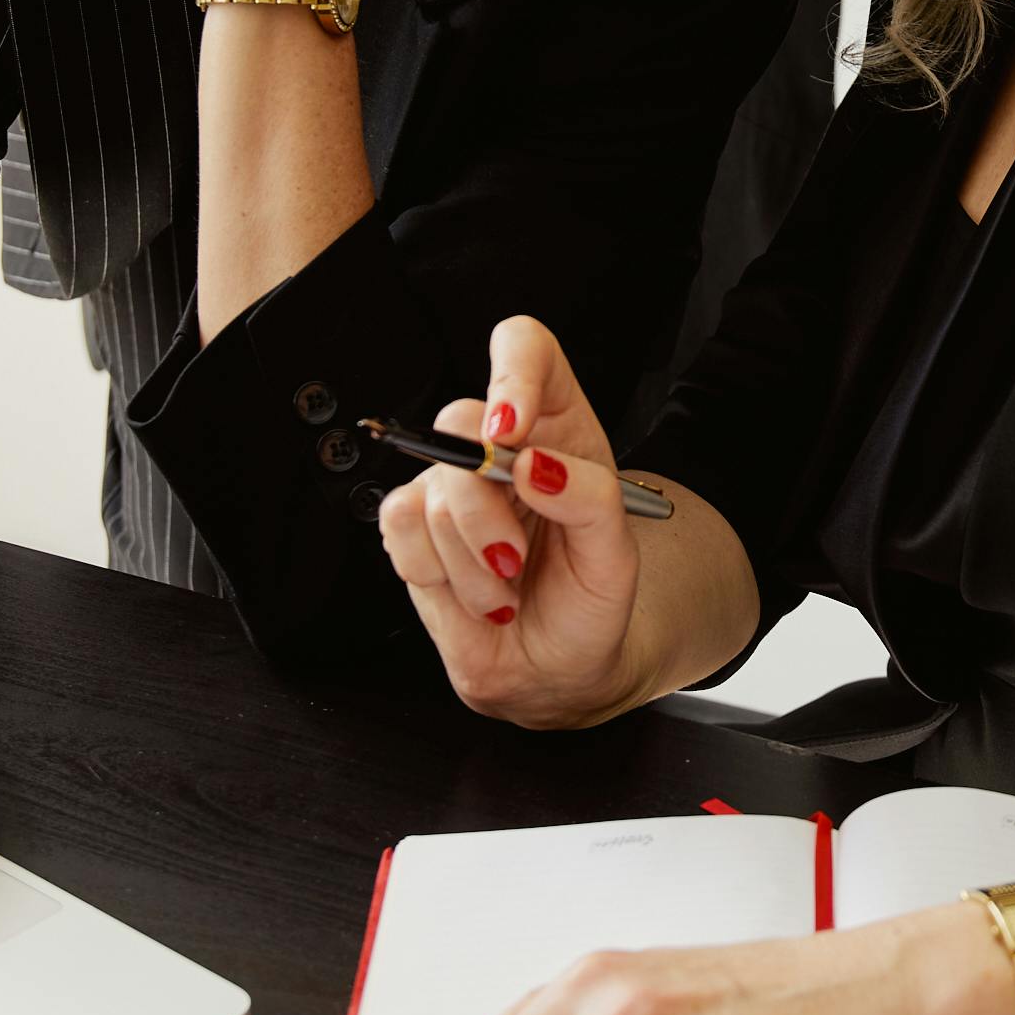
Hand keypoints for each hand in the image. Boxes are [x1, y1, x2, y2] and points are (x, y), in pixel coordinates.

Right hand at [377, 315, 646, 726]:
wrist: (557, 664)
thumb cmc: (590, 599)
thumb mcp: (616, 556)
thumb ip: (592, 500)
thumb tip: (534, 464)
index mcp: (558, 428)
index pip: (525, 350)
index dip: (511, 373)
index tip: (510, 429)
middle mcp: (499, 446)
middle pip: (460, 421)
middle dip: (485, 505)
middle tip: (515, 555)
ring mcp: (450, 484)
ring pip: (431, 489)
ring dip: (473, 560)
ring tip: (507, 587)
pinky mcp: (412, 524)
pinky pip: (398, 525)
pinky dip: (438, 573)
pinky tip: (473, 592)